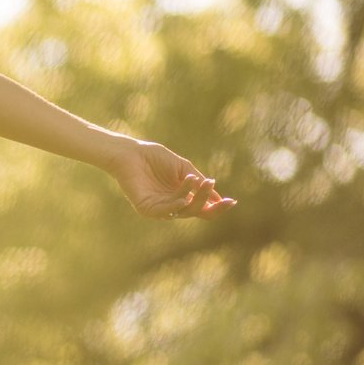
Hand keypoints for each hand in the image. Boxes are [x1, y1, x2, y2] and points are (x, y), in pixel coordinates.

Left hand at [104, 138, 236, 220]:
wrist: (130, 153)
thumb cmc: (155, 157)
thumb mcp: (183, 168)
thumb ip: (198, 182)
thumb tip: (217, 197)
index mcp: (183, 196)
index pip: (204, 207)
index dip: (218, 207)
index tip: (232, 201)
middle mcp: (173, 205)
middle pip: (196, 211)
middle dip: (206, 200)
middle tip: (209, 184)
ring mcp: (160, 208)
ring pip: (183, 210)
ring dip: (191, 196)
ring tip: (193, 180)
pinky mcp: (146, 209)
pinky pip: (164, 212)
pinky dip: (175, 206)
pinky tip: (183, 199)